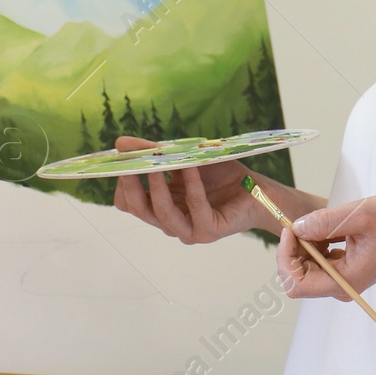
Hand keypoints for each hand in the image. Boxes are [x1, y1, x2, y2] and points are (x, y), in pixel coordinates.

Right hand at [112, 135, 263, 242]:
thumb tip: (120, 143)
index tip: (122, 161)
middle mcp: (171, 222)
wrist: (255, 190)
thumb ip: (154, 152)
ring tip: (156, 165)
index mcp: (161, 207)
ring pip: (163, 213)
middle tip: (128, 164)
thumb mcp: (184, 158)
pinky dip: (191, 185)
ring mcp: (189, 230)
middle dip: (131, 186)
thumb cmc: (220, 176)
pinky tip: (190, 166)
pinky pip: (195, 208)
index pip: (128, 204)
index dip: (122, 184)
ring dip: (157, 187)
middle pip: (139, 210)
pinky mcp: (209, 230)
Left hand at [278, 194, 375, 300]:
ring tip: (323, 223)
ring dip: (304, 244)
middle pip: (297, 276)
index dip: (286, 257)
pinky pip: (318, 260)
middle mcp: (342, 285)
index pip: (296, 284)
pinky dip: (315, 243)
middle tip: (302, 222)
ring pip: (305, 267)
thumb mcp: (359, 215)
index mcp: (346, 280)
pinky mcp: (346, 268)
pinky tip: (330, 228)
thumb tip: (296, 228)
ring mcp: (344, 278)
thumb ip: (325, 222)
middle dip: (293, 249)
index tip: (291, 230)